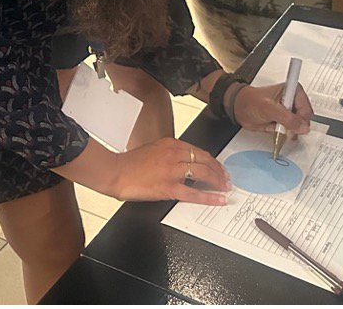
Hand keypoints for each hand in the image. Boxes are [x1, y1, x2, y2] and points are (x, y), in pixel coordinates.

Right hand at [112, 137, 230, 204]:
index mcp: (170, 144)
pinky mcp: (169, 187)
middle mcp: (174, 155)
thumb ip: (169, 154)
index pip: (199, 151)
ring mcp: (172, 171)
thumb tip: (183, 163)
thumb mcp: (153, 149)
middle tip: (226, 178)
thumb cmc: (130, 163)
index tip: (218, 167)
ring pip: (203, 174)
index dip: (212, 161)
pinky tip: (218, 199)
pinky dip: (209, 197)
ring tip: (225, 187)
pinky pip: (194, 193)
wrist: (116, 172)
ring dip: (218, 181)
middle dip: (219, 171)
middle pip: (205, 161)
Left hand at [231, 82, 312, 135]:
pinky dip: (284, 134)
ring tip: (276, 126)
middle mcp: (293, 100)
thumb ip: (287, 118)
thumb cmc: (250, 102)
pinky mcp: (284, 121)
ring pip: (298, 127)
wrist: (239, 108)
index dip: (302, 120)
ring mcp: (289, 111)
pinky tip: (275, 129)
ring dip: (288, 131)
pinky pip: (291, 132)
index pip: (306, 109)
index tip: (294, 126)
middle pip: (304, 120)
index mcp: (293, 90)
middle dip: (294, 127)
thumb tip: (302, 126)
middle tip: (282, 126)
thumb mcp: (269, 109)